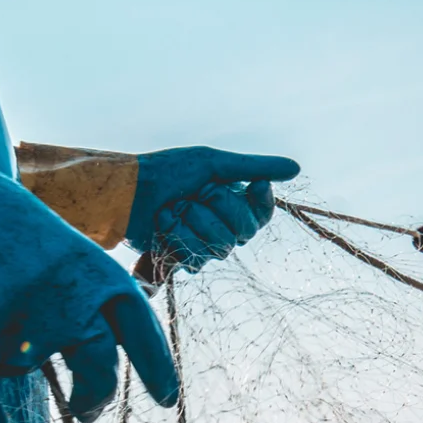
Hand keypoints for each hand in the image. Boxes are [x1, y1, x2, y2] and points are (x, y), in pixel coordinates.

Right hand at [0, 151, 178, 420]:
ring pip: (22, 364)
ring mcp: (31, 313)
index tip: (167, 399)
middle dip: (95, 397)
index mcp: (91, 264)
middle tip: (89, 411)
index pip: (139, 325)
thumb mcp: (41, 241)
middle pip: (100, 368)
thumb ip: (66, 286)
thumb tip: (76, 344)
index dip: (156, 366)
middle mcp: (72, 293)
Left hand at [125, 147, 300, 273]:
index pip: (262, 214)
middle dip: (216, 208)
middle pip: (243, 232)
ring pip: (220, 247)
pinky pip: (196, 260)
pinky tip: (163, 227)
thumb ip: (253, 166)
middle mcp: (222, 225)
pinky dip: (177, 238)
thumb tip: (295, 168)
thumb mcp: (212, 163)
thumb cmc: (167, 171)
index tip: (254, 185)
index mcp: (232, 200)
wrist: (127, 193)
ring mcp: (203, 244)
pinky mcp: (184, 259)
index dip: (261, 203)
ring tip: (171, 210)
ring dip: (192, 224)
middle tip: (194, 194)